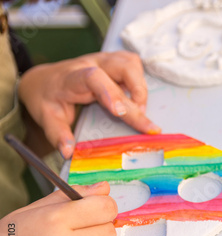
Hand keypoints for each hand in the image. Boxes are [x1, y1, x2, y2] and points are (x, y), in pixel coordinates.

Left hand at [18, 51, 161, 158]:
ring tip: (140, 110)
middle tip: (142, 121)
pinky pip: (134, 65)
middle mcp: (92, 64)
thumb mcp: (46, 117)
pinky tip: (136, 99)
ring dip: (141, 87)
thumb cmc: (47, 98)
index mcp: (73, 77)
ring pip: (131, 64)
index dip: (110, 93)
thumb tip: (69, 152)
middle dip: (138, 93)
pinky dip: (140, 81)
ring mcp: (105, 61)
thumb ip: (57, 134)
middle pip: (123, 66)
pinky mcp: (114, 62)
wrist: (44, 80)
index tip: (121, 113)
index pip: (93, 78)